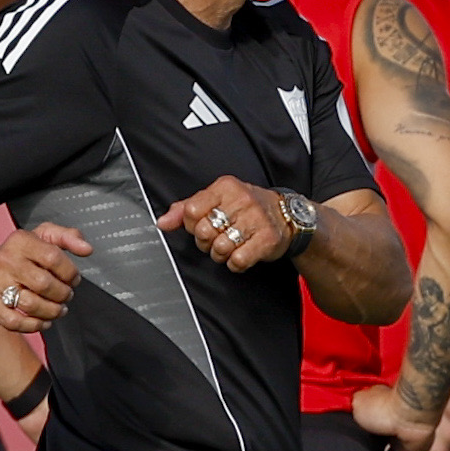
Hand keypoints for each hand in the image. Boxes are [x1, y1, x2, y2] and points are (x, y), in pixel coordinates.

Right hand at [0, 221, 87, 333]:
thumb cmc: (18, 255)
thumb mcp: (42, 237)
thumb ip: (68, 237)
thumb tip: (86, 249)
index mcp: (20, 241)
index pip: (54, 258)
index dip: (70, 272)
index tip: (73, 278)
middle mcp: (5, 260)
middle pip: (45, 284)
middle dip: (63, 294)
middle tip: (66, 295)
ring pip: (32, 305)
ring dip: (52, 311)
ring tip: (58, 309)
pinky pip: (15, 322)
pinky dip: (35, 325)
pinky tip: (43, 321)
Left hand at [158, 177, 300, 274]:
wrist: (288, 215)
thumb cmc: (246, 208)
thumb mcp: (216, 200)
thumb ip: (186, 209)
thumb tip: (162, 222)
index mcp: (225, 187)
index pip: (191, 210)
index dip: (192, 225)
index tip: (202, 225)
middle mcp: (242, 200)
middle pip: (204, 231)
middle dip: (206, 242)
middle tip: (216, 239)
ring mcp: (256, 219)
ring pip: (220, 248)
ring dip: (221, 254)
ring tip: (230, 247)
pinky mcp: (267, 239)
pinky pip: (238, 260)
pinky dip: (235, 263)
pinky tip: (241, 255)